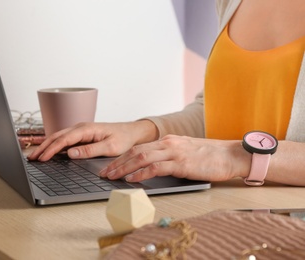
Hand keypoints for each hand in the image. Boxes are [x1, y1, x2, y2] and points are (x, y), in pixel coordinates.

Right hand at [27, 120, 157, 160]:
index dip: (51, 149)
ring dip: (47, 145)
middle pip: (57, 136)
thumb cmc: (123, 139)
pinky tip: (49, 151)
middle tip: (31, 158)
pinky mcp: (82, 134)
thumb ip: (90, 150)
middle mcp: (81, 127)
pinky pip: (65, 139)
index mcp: (87, 129)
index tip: (42, 158)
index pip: (64, 139)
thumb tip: (71, 153)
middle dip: (43, 147)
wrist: (131, 132)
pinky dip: (54, 145)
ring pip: (59, 136)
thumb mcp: (109, 147)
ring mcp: (81, 130)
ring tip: (36, 155)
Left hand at [99, 135, 250, 181]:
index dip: (121, 157)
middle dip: (117, 162)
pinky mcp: (181, 163)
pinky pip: (156, 167)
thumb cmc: (210, 156)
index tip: (110, 166)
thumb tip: (152, 168)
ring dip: (124, 168)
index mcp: (167, 141)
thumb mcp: (185, 152)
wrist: (231, 155)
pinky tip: (131, 179)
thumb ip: (169, 156)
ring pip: (141, 157)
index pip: (138, 147)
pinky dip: (141, 173)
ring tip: (111, 176)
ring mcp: (174, 152)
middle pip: (135, 151)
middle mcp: (168, 143)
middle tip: (104, 173)